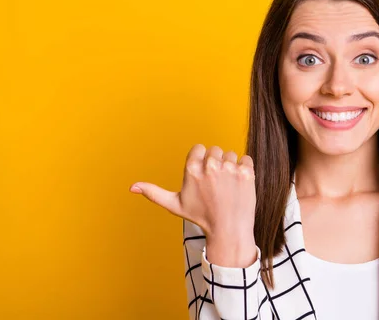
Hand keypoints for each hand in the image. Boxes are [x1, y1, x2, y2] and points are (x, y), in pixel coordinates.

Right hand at [129, 144, 256, 240]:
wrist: (228, 229)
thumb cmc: (201, 216)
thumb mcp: (175, 205)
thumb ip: (154, 193)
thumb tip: (132, 187)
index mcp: (192, 169)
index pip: (199, 148)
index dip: (202, 160)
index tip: (204, 175)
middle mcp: (210, 166)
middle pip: (215, 150)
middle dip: (216, 163)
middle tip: (216, 184)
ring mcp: (230, 169)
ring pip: (230, 154)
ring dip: (230, 167)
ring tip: (227, 187)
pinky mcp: (247, 173)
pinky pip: (246, 159)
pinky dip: (245, 169)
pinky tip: (239, 185)